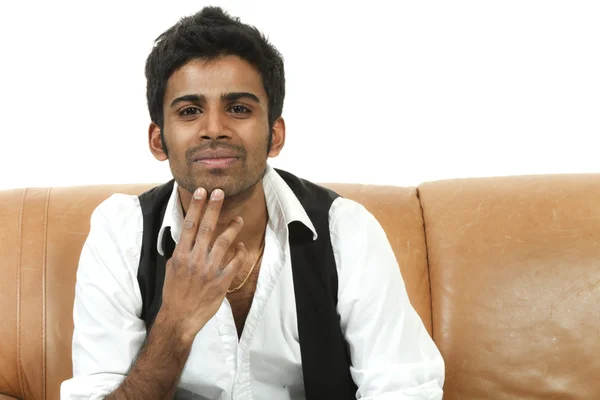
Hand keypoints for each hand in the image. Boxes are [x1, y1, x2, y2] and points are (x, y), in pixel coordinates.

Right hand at [159, 187, 246, 342]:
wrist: (180, 317)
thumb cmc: (175, 292)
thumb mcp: (171, 268)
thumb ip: (180, 251)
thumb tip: (185, 235)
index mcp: (180, 255)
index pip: (189, 225)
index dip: (196, 207)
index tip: (201, 192)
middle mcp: (194, 260)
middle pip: (206, 228)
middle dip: (213, 208)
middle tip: (220, 192)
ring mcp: (209, 270)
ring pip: (223, 242)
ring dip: (232, 228)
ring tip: (238, 219)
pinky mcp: (221, 281)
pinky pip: (234, 262)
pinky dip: (238, 252)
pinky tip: (240, 246)